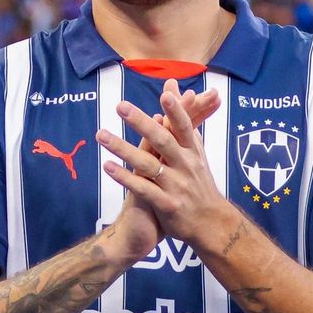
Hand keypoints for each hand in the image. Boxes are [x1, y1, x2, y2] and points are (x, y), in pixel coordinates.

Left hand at [99, 79, 231, 246]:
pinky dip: (126, 178)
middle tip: (120, 106)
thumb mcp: (195, 152)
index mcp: (193, 153)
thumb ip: (182, 121)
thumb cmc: (199, 183)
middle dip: (141, 123)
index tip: (166, 93)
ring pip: (148, 164)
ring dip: (123, 148)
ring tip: (101, 135)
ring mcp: (176, 186)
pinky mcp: (167, 205)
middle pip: (163, 141)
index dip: (176, 111)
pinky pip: (143, 189)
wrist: (211, 224)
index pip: (185, 128)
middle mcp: (186, 166)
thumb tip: (172, 88)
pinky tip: (108, 167)